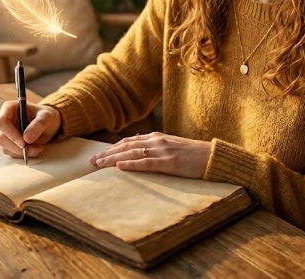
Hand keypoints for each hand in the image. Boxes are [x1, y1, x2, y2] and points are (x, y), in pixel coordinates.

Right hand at [0, 101, 60, 158]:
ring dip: (21, 152)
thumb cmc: (45, 116)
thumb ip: (38, 125)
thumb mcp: (46, 117)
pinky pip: (10, 152)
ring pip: (5, 147)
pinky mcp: (7, 142)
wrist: (47, 124)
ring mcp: (3, 131)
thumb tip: (27, 139)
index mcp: (9, 108)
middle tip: (35, 150)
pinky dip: (22, 154)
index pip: (1, 122)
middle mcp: (2, 119)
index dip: (10, 134)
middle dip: (18, 147)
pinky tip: (34, 149)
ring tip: (38, 149)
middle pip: (1, 137)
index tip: (23, 143)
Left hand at [89, 132, 211, 178]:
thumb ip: (156, 150)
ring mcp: (163, 151)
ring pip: (132, 153)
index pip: (128, 142)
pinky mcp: (170, 162)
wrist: (213, 157)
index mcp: (157, 138)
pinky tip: (120, 166)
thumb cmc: (193, 156)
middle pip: (126, 146)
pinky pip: (147, 163)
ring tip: (99, 164)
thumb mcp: (172, 149)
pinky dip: (132, 164)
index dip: (112, 148)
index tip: (98, 155)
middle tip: (91, 162)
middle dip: (107, 154)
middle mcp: (157, 141)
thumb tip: (138, 154)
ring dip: (113, 159)